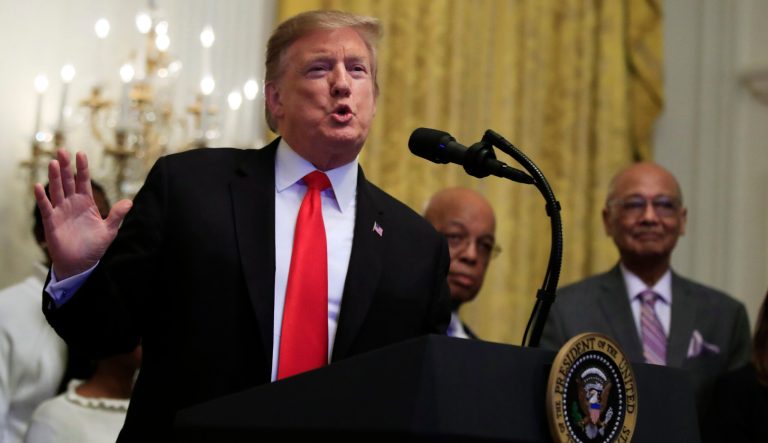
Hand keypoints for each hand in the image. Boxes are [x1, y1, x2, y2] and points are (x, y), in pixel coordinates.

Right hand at [34, 149, 132, 278]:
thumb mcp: (109, 230)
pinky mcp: (52, 222)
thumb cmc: (94, 247)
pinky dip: (42, 197)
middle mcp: (72, 204)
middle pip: (68, 182)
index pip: (84, 181)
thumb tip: (129, 202)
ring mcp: (61, 211)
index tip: (80, 154)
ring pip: (57, 191)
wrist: (80, 264)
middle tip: (62, 150)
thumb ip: (117, 215)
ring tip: (54, 163)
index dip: (82, 168)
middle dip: (66, 167)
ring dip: (55, 177)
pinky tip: (38, 186)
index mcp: (86, 203)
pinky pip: (46, 207)